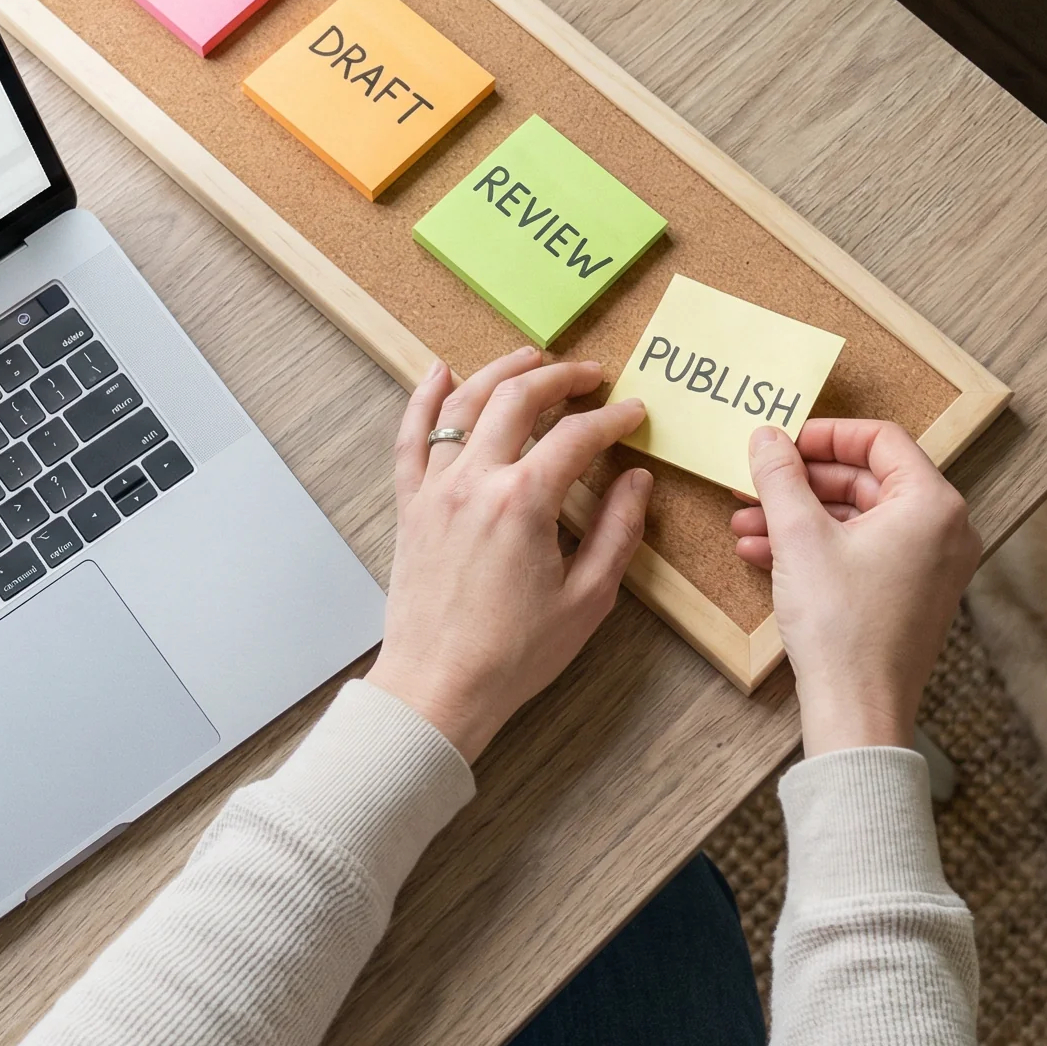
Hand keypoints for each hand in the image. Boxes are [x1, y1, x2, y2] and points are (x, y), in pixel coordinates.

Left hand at [371, 348, 653, 760]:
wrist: (438, 687)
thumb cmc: (513, 654)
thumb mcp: (587, 598)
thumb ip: (617, 531)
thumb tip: (636, 479)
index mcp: (523, 502)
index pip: (577, 437)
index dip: (613, 419)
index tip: (635, 414)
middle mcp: (475, 480)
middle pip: (519, 399)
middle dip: (560, 377)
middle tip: (591, 376)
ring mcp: (436, 488)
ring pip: (465, 404)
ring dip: (501, 371)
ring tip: (531, 358)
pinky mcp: (410, 505)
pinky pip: (412, 437)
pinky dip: (424, 399)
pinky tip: (441, 373)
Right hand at [730, 420, 978, 754]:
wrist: (858, 710)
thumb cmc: (842, 627)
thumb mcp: (799, 538)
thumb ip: (781, 476)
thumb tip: (766, 436)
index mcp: (932, 504)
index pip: (880, 440)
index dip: (824, 434)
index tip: (782, 441)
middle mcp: (943, 530)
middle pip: (866, 479)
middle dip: (802, 483)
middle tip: (756, 482)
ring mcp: (930, 566)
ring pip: (857, 520)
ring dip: (799, 518)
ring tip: (746, 524)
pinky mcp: (910, 595)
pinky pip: (862, 552)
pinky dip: (817, 549)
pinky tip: (764, 555)